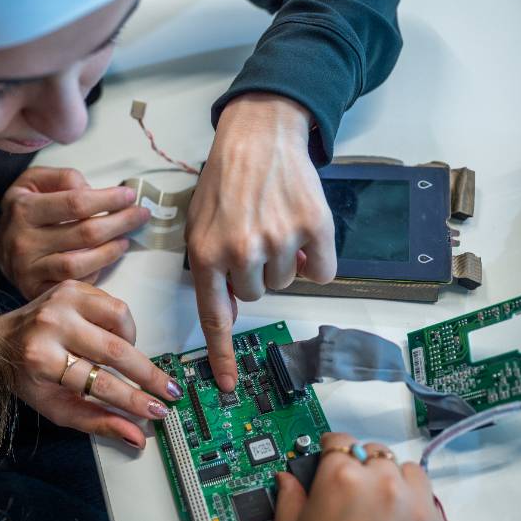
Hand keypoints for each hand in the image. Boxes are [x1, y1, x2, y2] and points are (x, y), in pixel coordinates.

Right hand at [0, 166, 149, 299]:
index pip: (76, 203)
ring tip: (126, 240)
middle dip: (120, 222)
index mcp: (23, 209)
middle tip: (141, 215)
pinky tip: (106, 260)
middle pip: (85, 233)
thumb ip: (63, 177)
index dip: (108, 199)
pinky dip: (95, 273)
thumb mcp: (33, 181)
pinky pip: (73, 285)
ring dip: (111, 252)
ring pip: (80, 263)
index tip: (129, 195)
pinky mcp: (35, 291)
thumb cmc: (22, 210)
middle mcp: (24, 241)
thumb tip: (92, 189)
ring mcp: (29, 270)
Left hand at [0, 280, 182, 448]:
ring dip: (133, 343)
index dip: (134, 399)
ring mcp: (62, 301)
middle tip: (169, 389)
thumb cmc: (29, 377)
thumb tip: (136, 437)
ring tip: (129, 361)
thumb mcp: (57, 407)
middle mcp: (51, 325)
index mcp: (43, 360)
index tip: (158, 409)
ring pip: (120, 318)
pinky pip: (113, 304)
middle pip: (115, 351)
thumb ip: (97, 422)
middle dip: (148, 374)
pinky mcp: (72, 287)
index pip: (100, 384)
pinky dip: (121, 325)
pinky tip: (114, 339)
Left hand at [186, 93, 336, 390]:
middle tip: (254, 236)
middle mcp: (242, 252)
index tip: (229, 385)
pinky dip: (316, 255)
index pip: (215, 316)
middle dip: (256, 272)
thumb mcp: (198, 224)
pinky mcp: (314, 228)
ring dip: (285, 260)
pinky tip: (302, 228)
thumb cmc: (225, 180)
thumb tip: (225, 312)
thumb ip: (208, 269)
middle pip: (257, 295)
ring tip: (274, 223)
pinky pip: (322, 270)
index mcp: (206, 253)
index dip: (223, 354)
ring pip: (289, 282)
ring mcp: (281, 240)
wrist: (260, 135)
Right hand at [274, 432, 449, 520]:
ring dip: (390, 478)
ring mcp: (414, 506)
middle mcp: (382, 485)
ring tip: (374, 502)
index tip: (327, 459)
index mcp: (341, 479)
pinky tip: (395, 520)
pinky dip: (413, 501)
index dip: (328, 451)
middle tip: (347, 490)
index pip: (337, 440)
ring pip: (405, 469)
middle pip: (372, 452)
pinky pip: (427, 497)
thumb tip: (287, 482)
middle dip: (359, 466)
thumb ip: (289, 499)